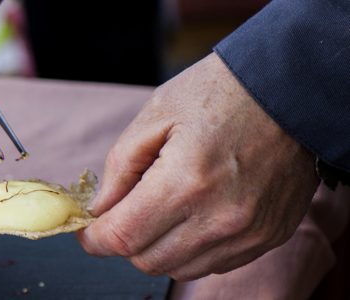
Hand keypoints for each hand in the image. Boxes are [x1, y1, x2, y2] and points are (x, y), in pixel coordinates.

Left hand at [77, 53, 318, 279]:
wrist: (290, 90)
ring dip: (158, 247)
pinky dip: (191, 248)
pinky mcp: (268, 237)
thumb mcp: (156, 115)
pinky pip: (214, 264)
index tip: (87, 231)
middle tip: (125, 212)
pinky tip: (194, 215)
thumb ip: (120, 168)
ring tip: (163, 208)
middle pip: (147, 260)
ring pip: (178, 268)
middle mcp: (220, 218)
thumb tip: (100, 210)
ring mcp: (248, 233)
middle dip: (125, 240)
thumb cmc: (219, 93)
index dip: (95, 239)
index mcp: (186, 182)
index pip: (124, 237)